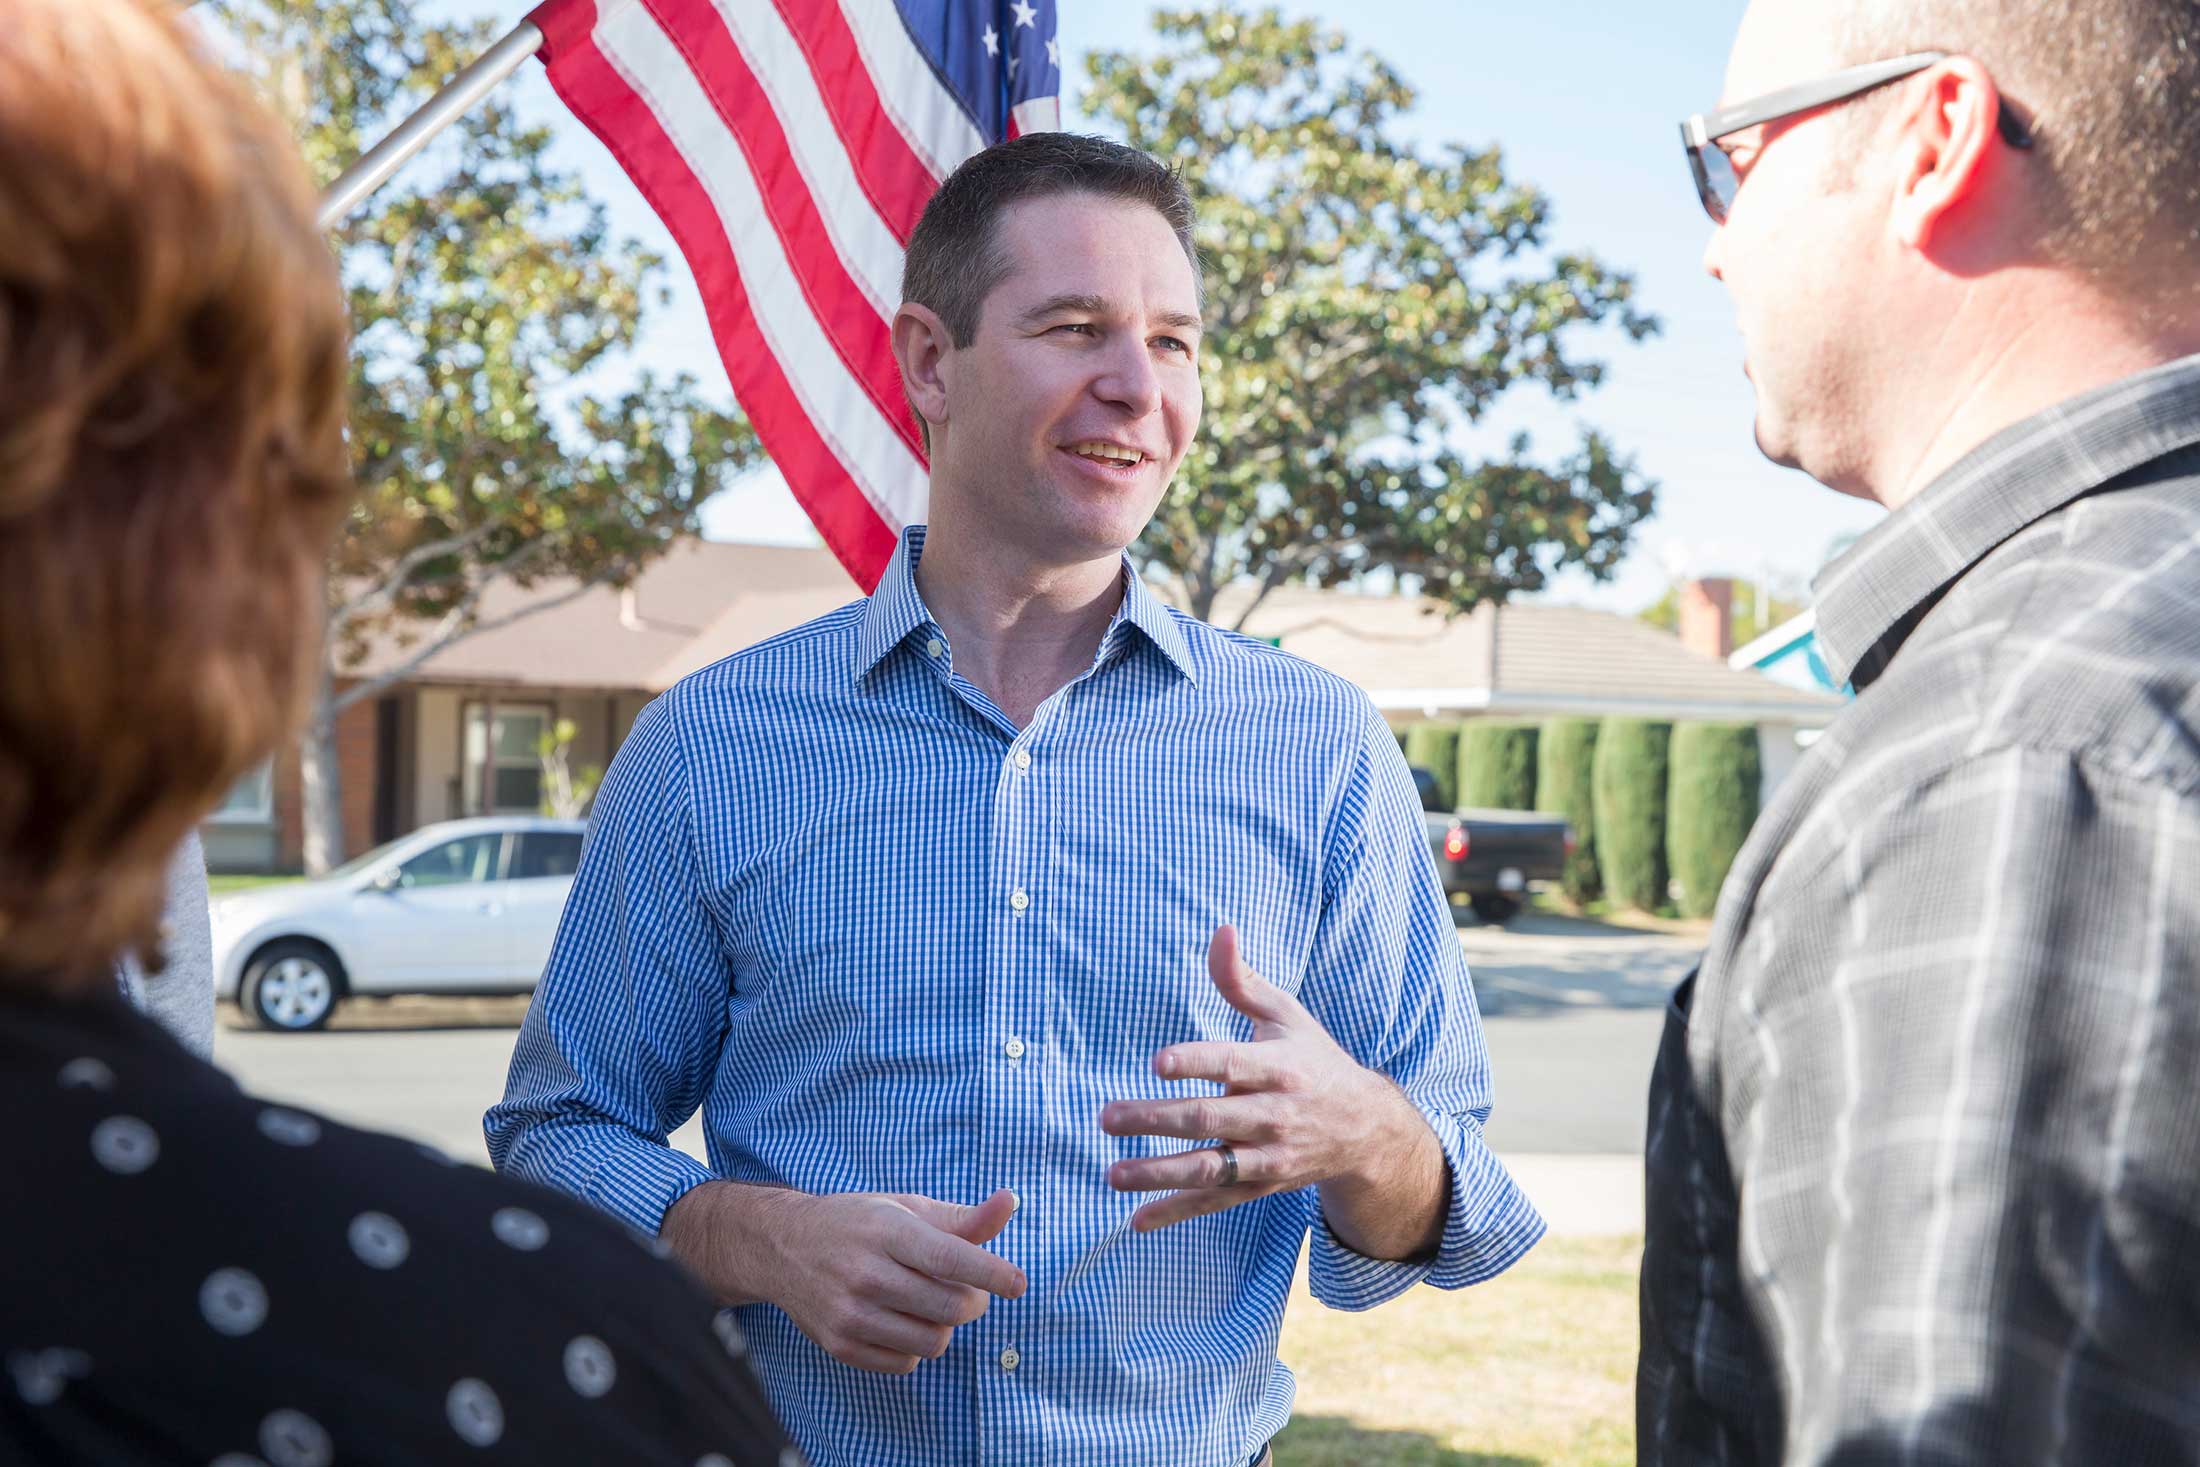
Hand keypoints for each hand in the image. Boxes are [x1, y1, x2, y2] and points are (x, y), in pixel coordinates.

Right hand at [664, 1183, 1025, 1373]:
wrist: (784, 1247)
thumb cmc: (860, 1223)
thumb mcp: (907, 1208)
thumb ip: (963, 1217)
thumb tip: (1011, 1203)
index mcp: (886, 1231)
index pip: (948, 1257)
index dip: (990, 1272)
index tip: (1018, 1283)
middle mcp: (865, 1273)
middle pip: (949, 1307)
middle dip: (974, 1301)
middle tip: (968, 1288)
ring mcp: (849, 1313)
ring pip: (932, 1342)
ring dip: (945, 1327)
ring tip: (930, 1303)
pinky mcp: (839, 1345)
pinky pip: (906, 1363)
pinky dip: (916, 1347)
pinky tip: (901, 1320)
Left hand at [1099, 926, 1421, 1232]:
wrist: (1365, 1128)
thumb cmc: (1313, 1060)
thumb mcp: (1285, 1015)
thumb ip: (1242, 979)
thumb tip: (1220, 930)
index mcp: (1277, 1066)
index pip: (1230, 1063)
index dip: (1195, 1061)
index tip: (1158, 1062)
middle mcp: (1272, 1114)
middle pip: (1207, 1117)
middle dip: (1155, 1120)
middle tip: (1107, 1118)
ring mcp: (1266, 1155)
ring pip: (1208, 1167)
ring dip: (1158, 1173)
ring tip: (1112, 1173)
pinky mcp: (1261, 1186)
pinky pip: (1216, 1201)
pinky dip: (1178, 1212)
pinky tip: (1137, 1220)